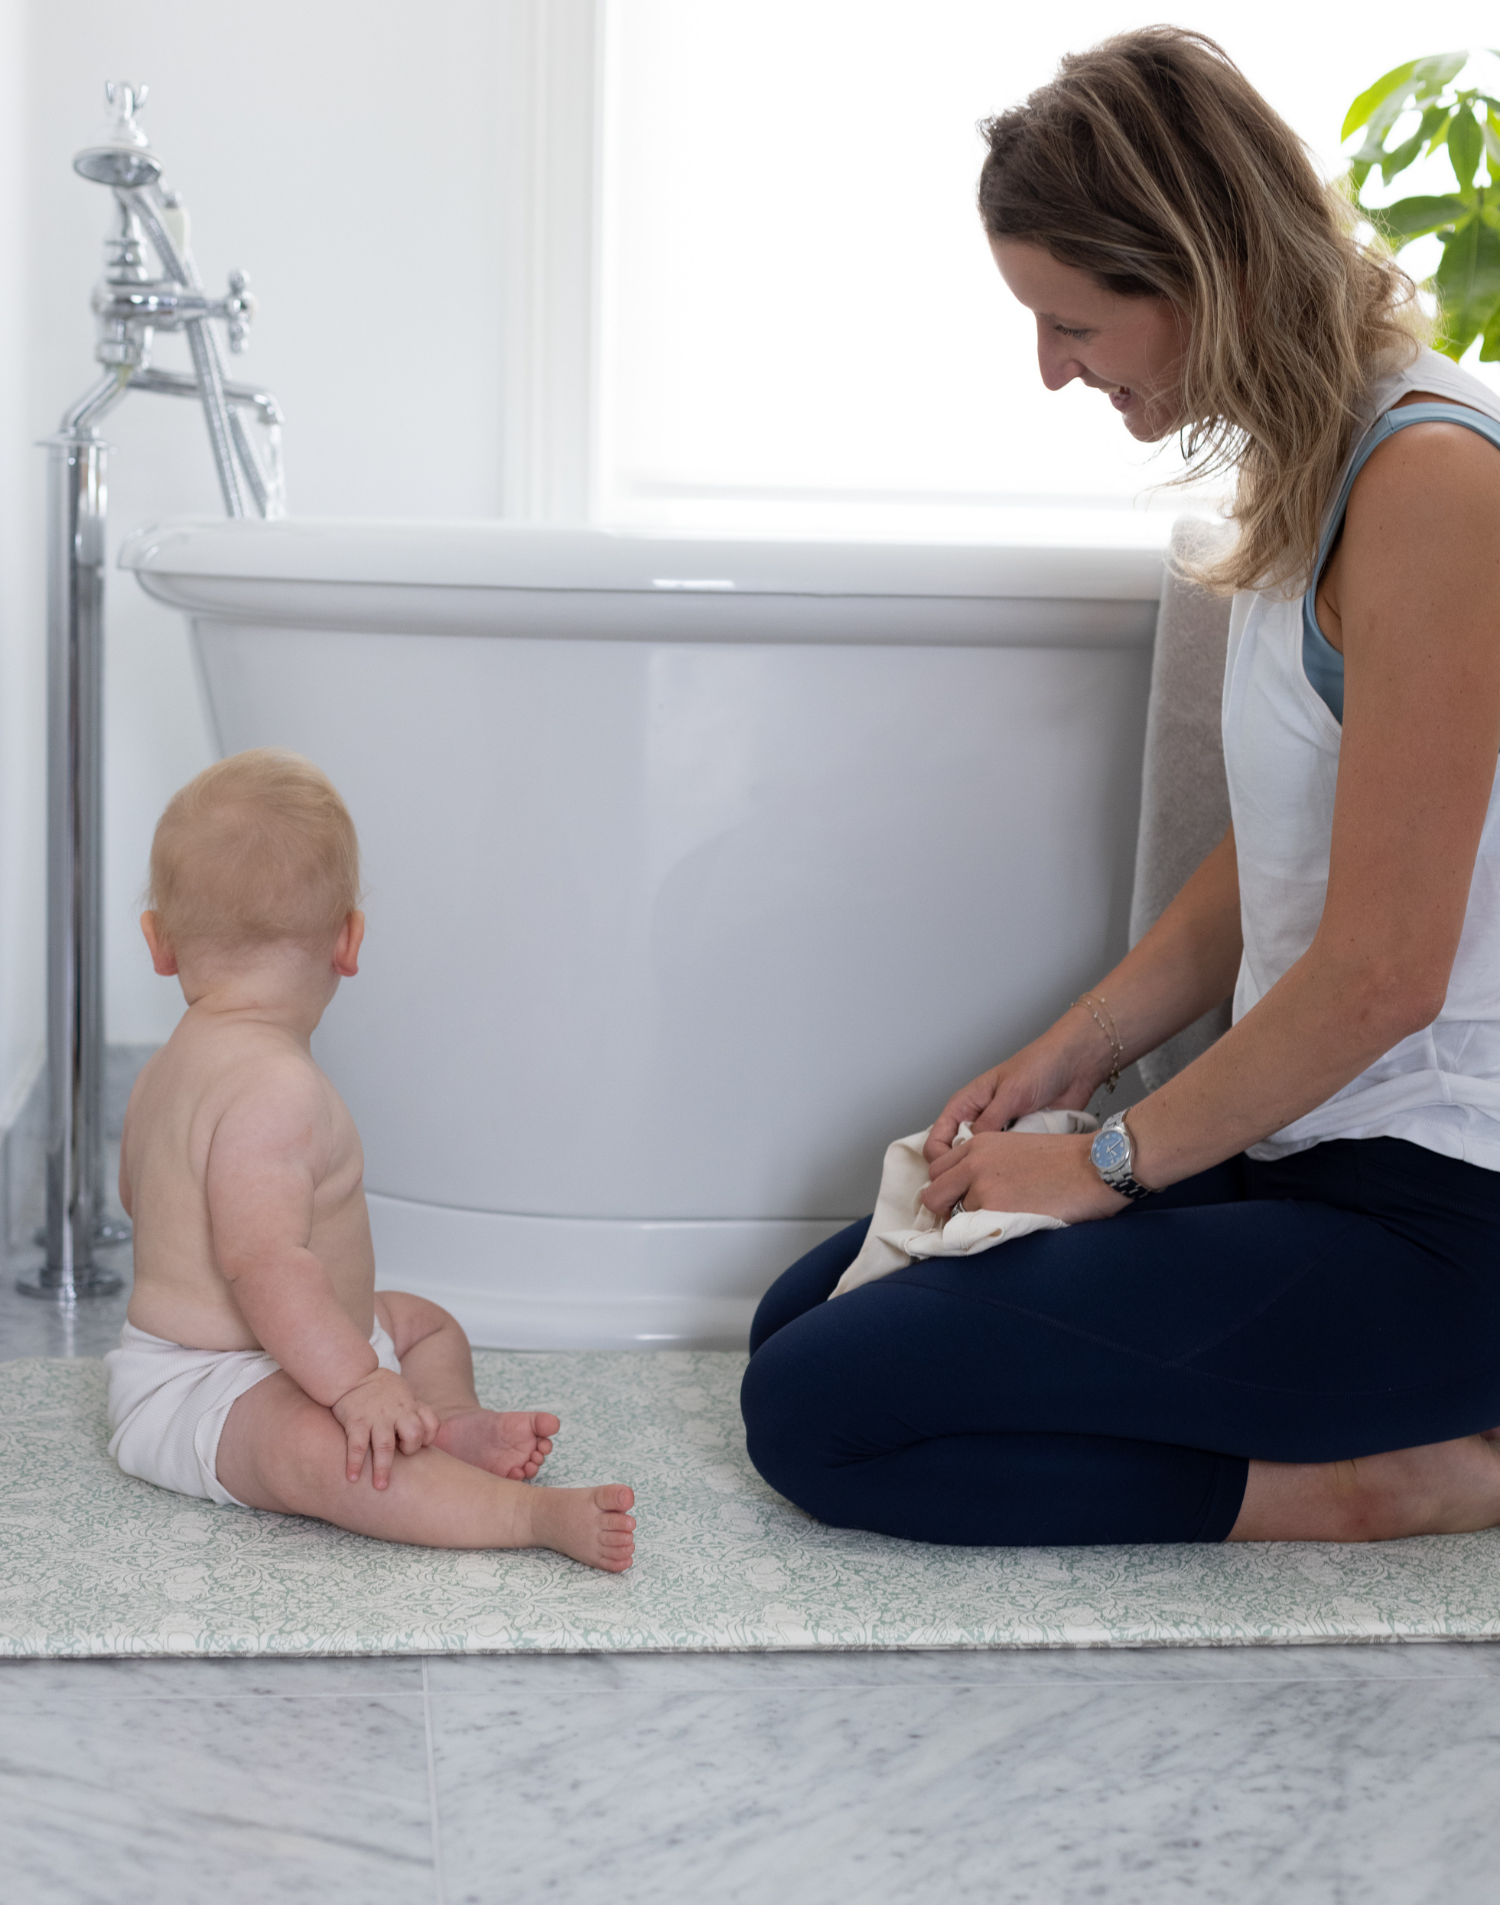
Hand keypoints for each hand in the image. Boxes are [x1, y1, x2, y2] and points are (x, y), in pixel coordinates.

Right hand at [331, 1369, 440, 1488]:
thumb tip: (425, 1436)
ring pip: (385, 1445)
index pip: (431, 1423)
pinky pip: (357, 1445)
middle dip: (410, 1450)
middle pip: (414, 1434)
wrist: (352, 1374)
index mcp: (410, 1405)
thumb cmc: (382, 1389)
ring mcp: (376, 1417)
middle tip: (401, 1459)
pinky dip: (354, 1463)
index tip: (419, 1445)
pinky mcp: (356, 1421)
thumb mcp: (404, 1394)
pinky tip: (352, 1477)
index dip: (429, 1437)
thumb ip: (415, 1411)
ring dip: (383, 1469)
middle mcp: (397, 1412)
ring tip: (380, 1486)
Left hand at [921, 1130, 1124, 1225]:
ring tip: (1001, 1223)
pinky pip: (973, 1232)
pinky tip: (1008, 1229)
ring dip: (971, 1224)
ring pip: (955, 1217)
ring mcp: (981, 1186)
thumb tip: (975, 1192)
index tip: (960, 1200)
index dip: (948, 1189)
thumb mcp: (1017, 1148)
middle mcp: (973, 1162)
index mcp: (979, 1143)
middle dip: (946, 1209)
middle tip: (970, 1219)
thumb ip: (990, 1164)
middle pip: (933, 1194)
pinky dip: (986, 1235)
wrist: (1095, 1166)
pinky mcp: (995, 1209)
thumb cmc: (1067, 1160)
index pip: (938, 1170)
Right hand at [924, 1011, 1107, 1165]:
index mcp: (964, 1106)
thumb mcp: (1010, 1093)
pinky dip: (1011, 1171)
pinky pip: (1007, 1165)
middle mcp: (977, 1122)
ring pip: (982, 1166)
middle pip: (956, 1159)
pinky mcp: (1018, 1144)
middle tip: (981, 1184)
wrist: (1075, 1066)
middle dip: (964, 1174)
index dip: (940, 1163)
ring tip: (1005, 1179)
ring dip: (990, 1174)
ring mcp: (998, 1136)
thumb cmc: (1039, 1066)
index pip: (936, 1143)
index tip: (956, 1179)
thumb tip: (972, 1151)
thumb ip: (990, 1122)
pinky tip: (1022, 1174)